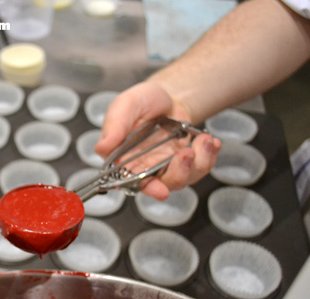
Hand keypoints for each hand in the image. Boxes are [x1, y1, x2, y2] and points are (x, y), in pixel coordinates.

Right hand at [95, 82, 220, 199]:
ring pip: (183, 179)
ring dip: (198, 163)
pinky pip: (199, 168)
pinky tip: (210, 141)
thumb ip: (114, 126)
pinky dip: (209, 157)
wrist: (166, 95)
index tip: (160, 190)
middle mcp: (143, 167)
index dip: (147, 188)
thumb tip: (102, 148)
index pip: (131, 181)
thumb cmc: (141, 101)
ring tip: (204, 140)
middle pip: (161, 185)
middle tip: (187, 153)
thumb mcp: (125, 105)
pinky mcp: (184, 162)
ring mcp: (165, 166)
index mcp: (123, 159)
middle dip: (178, 173)